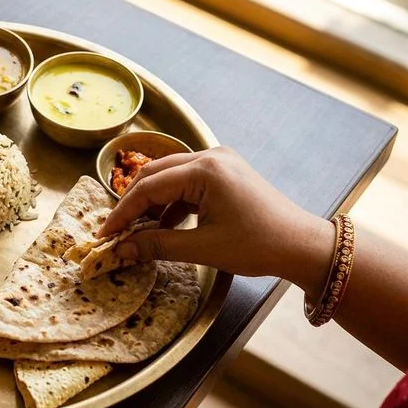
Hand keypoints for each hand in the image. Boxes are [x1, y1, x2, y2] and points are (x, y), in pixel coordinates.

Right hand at [99, 147, 333, 287]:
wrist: (303, 245)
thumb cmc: (258, 245)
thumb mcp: (203, 249)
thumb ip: (157, 246)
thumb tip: (122, 250)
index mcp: (205, 170)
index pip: (148, 187)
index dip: (122, 212)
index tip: (105, 235)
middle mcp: (210, 157)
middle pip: (155, 174)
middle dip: (132, 203)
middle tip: (115, 231)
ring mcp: (219, 162)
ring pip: (169, 177)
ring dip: (150, 202)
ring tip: (136, 231)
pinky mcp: (225, 173)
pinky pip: (186, 182)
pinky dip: (170, 203)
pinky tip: (163, 226)